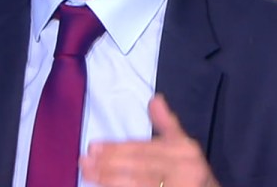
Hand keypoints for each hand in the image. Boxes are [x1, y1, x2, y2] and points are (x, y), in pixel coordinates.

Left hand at [81, 94, 218, 186]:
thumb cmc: (193, 173)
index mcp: (184, 151)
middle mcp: (184, 169)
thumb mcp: (184, 146)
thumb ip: (168, 125)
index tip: (93, 147)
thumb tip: (155, 99)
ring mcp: (178, 186)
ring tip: (88, 174)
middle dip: (107, 164)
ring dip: (109, 180)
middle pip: (138, 166)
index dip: (117, 148)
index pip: (144, 149)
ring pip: (137, 183)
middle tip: (84, 162)